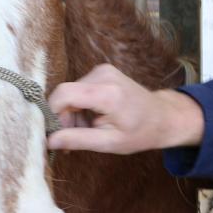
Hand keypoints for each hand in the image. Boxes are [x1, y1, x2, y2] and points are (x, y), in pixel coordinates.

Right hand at [46, 64, 204, 153]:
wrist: (163, 117)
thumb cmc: (140, 133)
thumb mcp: (109, 143)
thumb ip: (78, 140)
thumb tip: (49, 141)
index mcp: (108, 93)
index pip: (63, 94)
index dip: (52, 113)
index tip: (53, 133)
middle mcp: (104, 75)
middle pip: (65, 94)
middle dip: (64, 118)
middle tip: (72, 139)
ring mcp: (103, 70)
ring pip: (70, 92)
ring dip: (72, 113)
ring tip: (86, 130)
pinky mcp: (102, 71)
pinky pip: (79, 88)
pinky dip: (80, 105)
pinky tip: (91, 119)